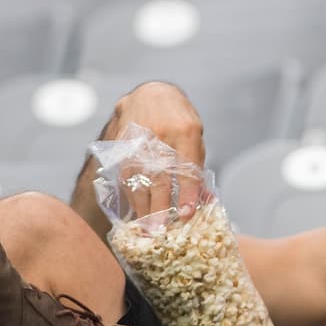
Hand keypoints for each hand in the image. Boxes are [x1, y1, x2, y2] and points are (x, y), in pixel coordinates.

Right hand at [107, 82, 206, 221]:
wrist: (151, 94)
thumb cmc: (179, 121)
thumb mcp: (196, 138)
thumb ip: (197, 168)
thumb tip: (204, 201)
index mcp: (186, 131)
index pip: (187, 167)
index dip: (186, 193)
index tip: (186, 214)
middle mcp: (160, 133)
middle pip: (159, 176)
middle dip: (159, 206)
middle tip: (160, 231)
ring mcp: (138, 137)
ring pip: (137, 177)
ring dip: (141, 206)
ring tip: (146, 228)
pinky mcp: (122, 142)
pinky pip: (124, 173)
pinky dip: (129, 195)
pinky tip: (133, 211)